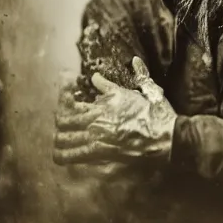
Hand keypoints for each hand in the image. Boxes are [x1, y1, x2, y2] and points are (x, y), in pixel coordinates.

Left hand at [53, 58, 176, 166]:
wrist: (164, 137)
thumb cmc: (154, 112)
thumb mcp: (142, 88)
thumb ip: (130, 77)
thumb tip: (123, 65)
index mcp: (104, 103)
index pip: (72, 100)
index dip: (64, 96)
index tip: (66, 93)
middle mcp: (96, 122)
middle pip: (63, 121)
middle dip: (59, 118)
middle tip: (61, 117)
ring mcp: (96, 140)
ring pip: (64, 141)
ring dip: (59, 139)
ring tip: (59, 138)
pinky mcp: (101, 157)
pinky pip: (74, 157)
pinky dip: (66, 155)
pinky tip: (65, 154)